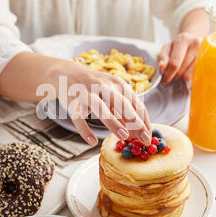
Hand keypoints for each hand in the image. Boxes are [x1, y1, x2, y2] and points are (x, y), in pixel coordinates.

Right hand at [37, 59, 151, 146]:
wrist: (66, 74)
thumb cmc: (95, 88)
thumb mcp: (112, 95)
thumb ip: (123, 112)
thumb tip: (138, 132)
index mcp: (118, 84)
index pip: (136, 103)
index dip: (144, 121)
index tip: (149, 137)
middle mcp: (103, 86)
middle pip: (122, 104)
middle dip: (135, 122)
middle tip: (144, 139)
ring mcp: (87, 93)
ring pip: (101, 108)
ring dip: (113, 122)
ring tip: (124, 136)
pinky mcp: (73, 102)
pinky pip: (79, 118)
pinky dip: (85, 130)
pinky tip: (92, 142)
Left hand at [158, 33, 202, 84]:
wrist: (193, 41)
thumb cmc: (178, 47)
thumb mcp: (167, 49)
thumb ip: (162, 58)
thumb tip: (161, 67)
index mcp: (183, 39)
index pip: (174, 63)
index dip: (168, 74)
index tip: (164, 80)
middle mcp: (196, 43)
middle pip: (182, 70)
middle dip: (175, 75)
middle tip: (173, 74)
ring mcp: (205, 52)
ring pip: (190, 74)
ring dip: (183, 76)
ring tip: (182, 70)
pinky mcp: (210, 59)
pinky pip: (198, 75)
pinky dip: (191, 76)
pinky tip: (189, 71)